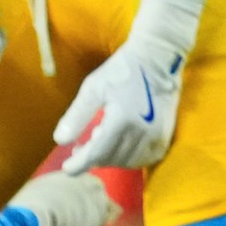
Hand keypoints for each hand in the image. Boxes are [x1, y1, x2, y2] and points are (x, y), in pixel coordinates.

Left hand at [54, 38, 184, 172]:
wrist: (158, 57)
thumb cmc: (122, 69)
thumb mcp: (93, 88)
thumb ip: (76, 116)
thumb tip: (59, 141)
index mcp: (121, 120)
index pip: (95, 154)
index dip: (78, 165)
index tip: (67, 168)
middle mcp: (141, 131)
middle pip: (111, 159)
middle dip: (94, 157)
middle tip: (83, 147)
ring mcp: (156, 134)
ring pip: (128, 161)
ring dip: (112, 158)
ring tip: (102, 142)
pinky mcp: (166, 133)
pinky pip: (147, 158)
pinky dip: (132, 157)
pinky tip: (123, 146)